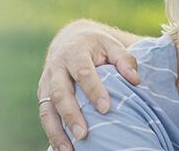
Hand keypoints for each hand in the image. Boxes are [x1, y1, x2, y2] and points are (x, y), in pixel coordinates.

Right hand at [38, 19, 140, 150]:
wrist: (69, 39)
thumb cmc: (96, 46)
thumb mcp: (111, 45)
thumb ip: (124, 59)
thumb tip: (135, 80)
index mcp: (74, 53)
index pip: (83, 73)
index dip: (93, 91)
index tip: (105, 109)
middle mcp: (56, 68)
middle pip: (60, 92)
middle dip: (70, 115)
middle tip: (83, 135)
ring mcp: (46, 82)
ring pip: (47, 108)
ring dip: (56, 131)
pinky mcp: (43, 94)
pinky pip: (45, 115)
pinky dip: (51, 133)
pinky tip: (61, 150)